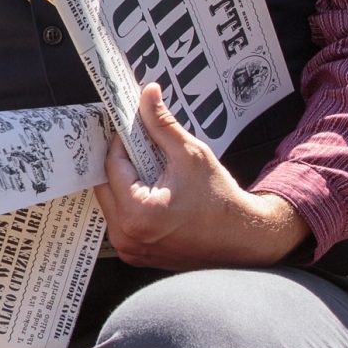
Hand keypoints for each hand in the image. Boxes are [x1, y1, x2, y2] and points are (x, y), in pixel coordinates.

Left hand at [94, 83, 310, 270]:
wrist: (242, 236)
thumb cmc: (220, 199)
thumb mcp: (191, 154)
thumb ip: (162, 124)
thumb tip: (147, 93)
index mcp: (138, 212)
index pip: (112, 164)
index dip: (121, 141)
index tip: (131, 128)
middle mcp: (127, 235)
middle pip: (105, 184)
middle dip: (120, 162)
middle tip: (138, 146)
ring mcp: (130, 248)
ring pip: (111, 202)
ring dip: (123, 182)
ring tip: (148, 168)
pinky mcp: (135, 254)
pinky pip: (121, 220)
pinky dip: (130, 202)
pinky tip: (150, 190)